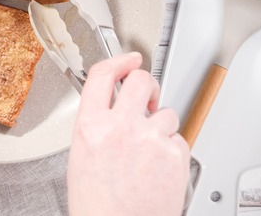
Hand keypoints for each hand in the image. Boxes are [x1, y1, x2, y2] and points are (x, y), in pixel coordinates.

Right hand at [67, 52, 189, 215]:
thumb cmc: (97, 204)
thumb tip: (112, 108)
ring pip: (167, 111)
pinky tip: (159, 166)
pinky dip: (172, 148)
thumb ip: (97, 125)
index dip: (119, 61)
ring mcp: (150, 139)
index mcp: (91, 126)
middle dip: (147, 84)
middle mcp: (121, 127)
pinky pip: (179, 138)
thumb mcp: (81, 155)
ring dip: (161, 124)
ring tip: (149, 149)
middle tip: (148, 95)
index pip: (103, 74)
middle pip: (141, 80)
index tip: (129, 59)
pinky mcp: (174, 155)